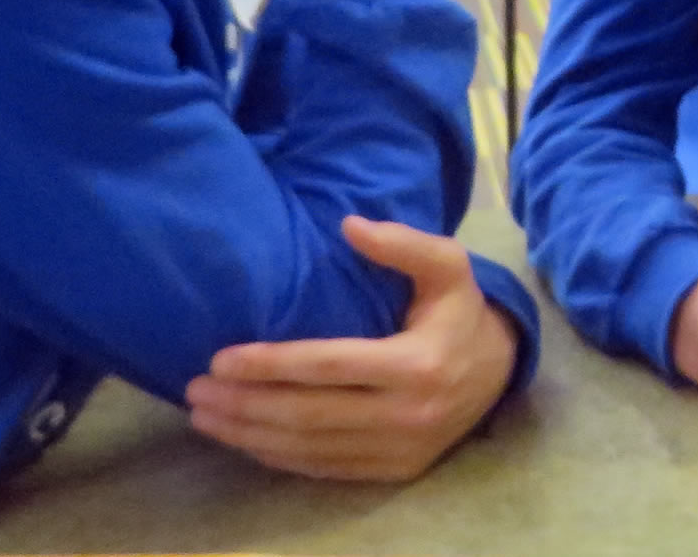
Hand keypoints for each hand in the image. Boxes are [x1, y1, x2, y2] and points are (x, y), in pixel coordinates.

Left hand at [186, 216, 517, 481]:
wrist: (501, 371)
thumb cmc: (459, 311)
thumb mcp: (448, 266)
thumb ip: (403, 243)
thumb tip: (350, 225)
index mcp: (418, 364)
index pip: (328, 366)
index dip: (270, 363)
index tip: (221, 357)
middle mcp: (408, 415)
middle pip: (308, 414)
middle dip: (245, 404)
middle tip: (196, 390)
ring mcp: (400, 450)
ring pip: (310, 447)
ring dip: (250, 435)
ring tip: (206, 416)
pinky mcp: (393, 472)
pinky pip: (325, 468)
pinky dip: (278, 456)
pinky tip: (245, 439)